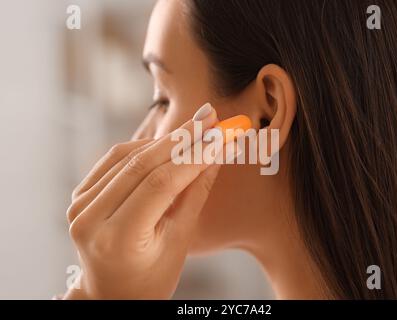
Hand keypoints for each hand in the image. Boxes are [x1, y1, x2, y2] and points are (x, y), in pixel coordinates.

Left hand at [63, 105, 236, 298]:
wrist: (111, 292)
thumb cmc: (151, 278)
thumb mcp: (179, 242)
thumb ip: (195, 194)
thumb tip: (216, 154)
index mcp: (117, 239)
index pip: (161, 184)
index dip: (194, 156)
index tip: (221, 136)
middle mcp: (90, 218)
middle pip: (142, 164)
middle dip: (182, 139)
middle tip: (211, 119)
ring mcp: (79, 205)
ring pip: (127, 156)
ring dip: (165, 140)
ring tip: (197, 126)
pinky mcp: (80, 195)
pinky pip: (114, 160)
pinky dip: (144, 148)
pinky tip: (169, 141)